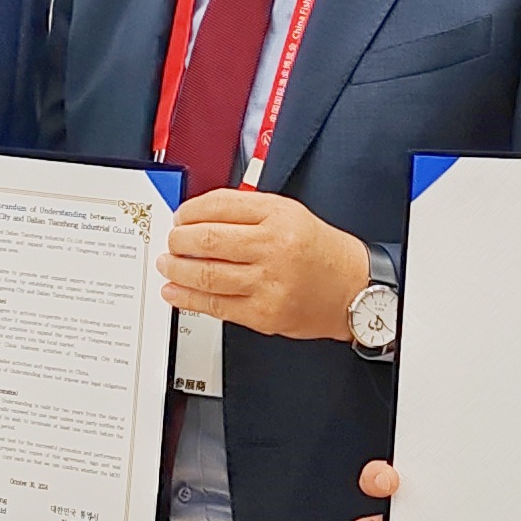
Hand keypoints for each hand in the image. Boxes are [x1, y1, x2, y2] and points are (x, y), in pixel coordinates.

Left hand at [161, 189, 368, 341]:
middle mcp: (273, 248)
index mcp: (278, 216)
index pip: (219, 206)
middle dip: (178, 241)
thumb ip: (246, 211)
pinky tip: (176, 292)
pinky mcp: (263, 314)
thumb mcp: (289, 213)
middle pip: (207, 240)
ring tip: (167, 264)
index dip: (189, 211)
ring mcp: (268, 283)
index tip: (180, 217)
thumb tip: (198, 215)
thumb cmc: (319, 250)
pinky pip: (216, 306)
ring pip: (206, 275)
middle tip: (171, 241)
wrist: (353, 288)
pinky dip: (188, 299)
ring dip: (177, 269)